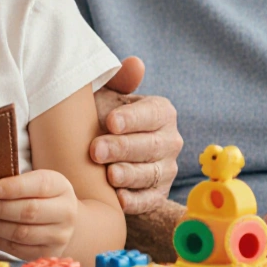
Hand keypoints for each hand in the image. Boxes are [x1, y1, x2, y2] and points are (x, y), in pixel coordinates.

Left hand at [0, 170, 77, 260]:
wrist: (63, 221)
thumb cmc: (41, 195)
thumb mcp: (36, 181)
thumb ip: (16, 182)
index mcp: (61, 187)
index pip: (39, 185)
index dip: (14, 187)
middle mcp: (65, 212)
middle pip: (29, 212)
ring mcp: (57, 236)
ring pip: (21, 233)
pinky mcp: (45, 253)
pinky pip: (16, 248)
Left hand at [91, 56, 181, 213]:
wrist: (99, 154)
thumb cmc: (102, 119)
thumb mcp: (108, 96)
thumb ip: (120, 80)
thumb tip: (135, 64)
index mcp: (161, 112)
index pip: (151, 114)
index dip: (132, 119)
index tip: (110, 122)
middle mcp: (170, 140)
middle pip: (150, 145)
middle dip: (122, 148)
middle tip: (96, 150)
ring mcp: (166, 169)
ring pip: (151, 174)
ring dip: (129, 175)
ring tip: (108, 175)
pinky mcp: (157, 195)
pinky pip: (150, 201)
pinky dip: (135, 201)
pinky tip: (118, 198)